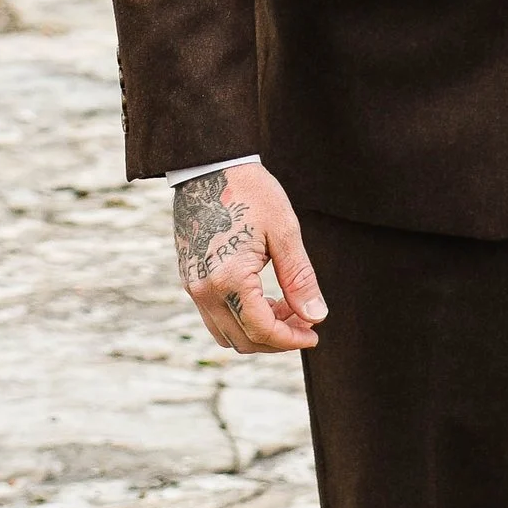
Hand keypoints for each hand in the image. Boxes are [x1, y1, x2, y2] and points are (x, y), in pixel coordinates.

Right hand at [174, 161, 326, 354]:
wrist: (209, 167)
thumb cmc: (251, 193)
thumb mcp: (284, 231)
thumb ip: (299, 278)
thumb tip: (316, 316)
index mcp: (229, 279)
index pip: (262, 330)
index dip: (291, 339)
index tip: (315, 334)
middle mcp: (204, 291)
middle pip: (243, 340)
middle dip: (278, 339)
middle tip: (306, 321)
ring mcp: (193, 287)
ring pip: (226, 334)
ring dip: (259, 331)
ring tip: (288, 308)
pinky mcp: (190, 280)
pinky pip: (215, 317)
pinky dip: (241, 318)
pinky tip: (265, 297)